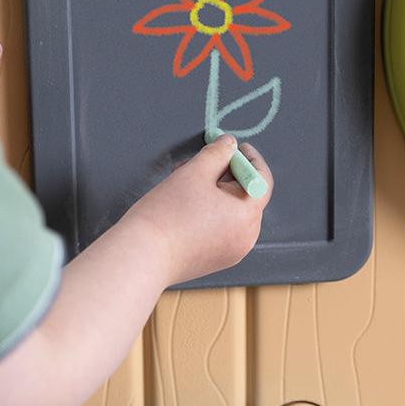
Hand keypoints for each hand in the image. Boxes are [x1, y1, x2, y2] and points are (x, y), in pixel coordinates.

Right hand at [121, 135, 273, 285]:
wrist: (142, 256)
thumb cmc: (168, 213)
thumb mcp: (195, 172)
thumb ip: (217, 153)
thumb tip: (229, 144)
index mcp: (247, 216)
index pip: (262, 180)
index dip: (250, 159)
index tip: (236, 146)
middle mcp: (246, 238)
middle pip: (246, 196)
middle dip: (226, 174)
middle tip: (202, 161)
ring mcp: (232, 252)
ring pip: (232, 212)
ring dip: (216, 192)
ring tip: (185, 182)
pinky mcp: (215, 261)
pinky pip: (222, 229)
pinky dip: (211, 212)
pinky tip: (185, 205)